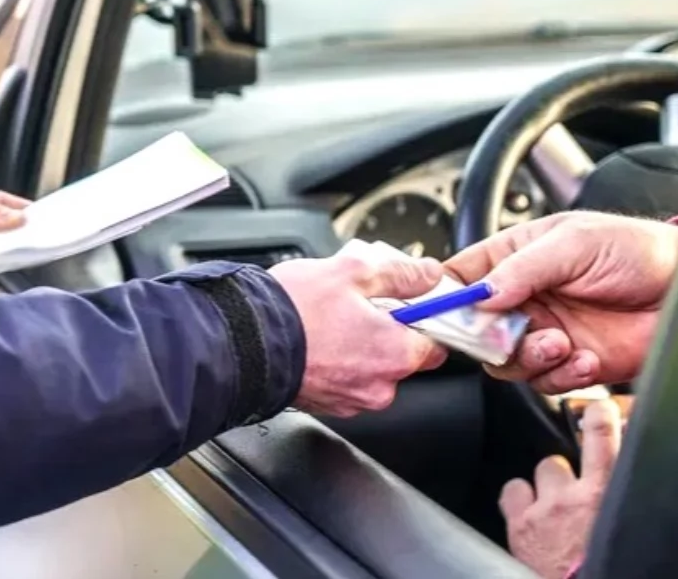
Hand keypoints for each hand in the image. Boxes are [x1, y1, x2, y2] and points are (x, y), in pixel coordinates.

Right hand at [269, 255, 448, 416]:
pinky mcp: (324, 405)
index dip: (423, 319)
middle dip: (385, 331)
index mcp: (396, 354)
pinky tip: (316, 339)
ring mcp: (350, 400)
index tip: (407, 304)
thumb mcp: (355, 272)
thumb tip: (429, 275)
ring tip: (329, 320)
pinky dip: (336, 362)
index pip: (436, 343)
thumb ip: (401, 274)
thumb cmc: (294, 311)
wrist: (241, 342)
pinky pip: (343, 380)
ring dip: (358, 347)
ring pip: (370, 369)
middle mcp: (379, 386)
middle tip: (359, 304)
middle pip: (401, 357)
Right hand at [445, 212, 677, 393]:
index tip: (443, 313)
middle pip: (472, 329)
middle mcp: (523, 298)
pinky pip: (542, 383)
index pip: (460, 278)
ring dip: (528, 358)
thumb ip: (522, 267)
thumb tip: (481, 294)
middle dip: (486, 339)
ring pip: (503, 362)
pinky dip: (560, 377)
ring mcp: (543, 332)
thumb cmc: (640, 251)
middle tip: (506, 336)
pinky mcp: (567, 363)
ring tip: (560, 343)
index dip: (444, 297)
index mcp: (515, 258)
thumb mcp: (575, 242)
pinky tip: (584, 358)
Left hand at [501, 399, 622, 578]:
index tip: (597, 407)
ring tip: (551, 509)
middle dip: (564, 473)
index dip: (599, 416)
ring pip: (536, 474)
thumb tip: (627, 471)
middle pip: (558, 459)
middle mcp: (572, 499)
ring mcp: (541, 511)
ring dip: (542, 487)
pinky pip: (510, 492)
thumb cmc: (610, 561)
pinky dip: (518, 499)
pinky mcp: (519, 526)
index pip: (603, 438)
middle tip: (572, 496)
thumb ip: (626, 495)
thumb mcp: (629, 522)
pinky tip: (526, 513)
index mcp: (607, 496)